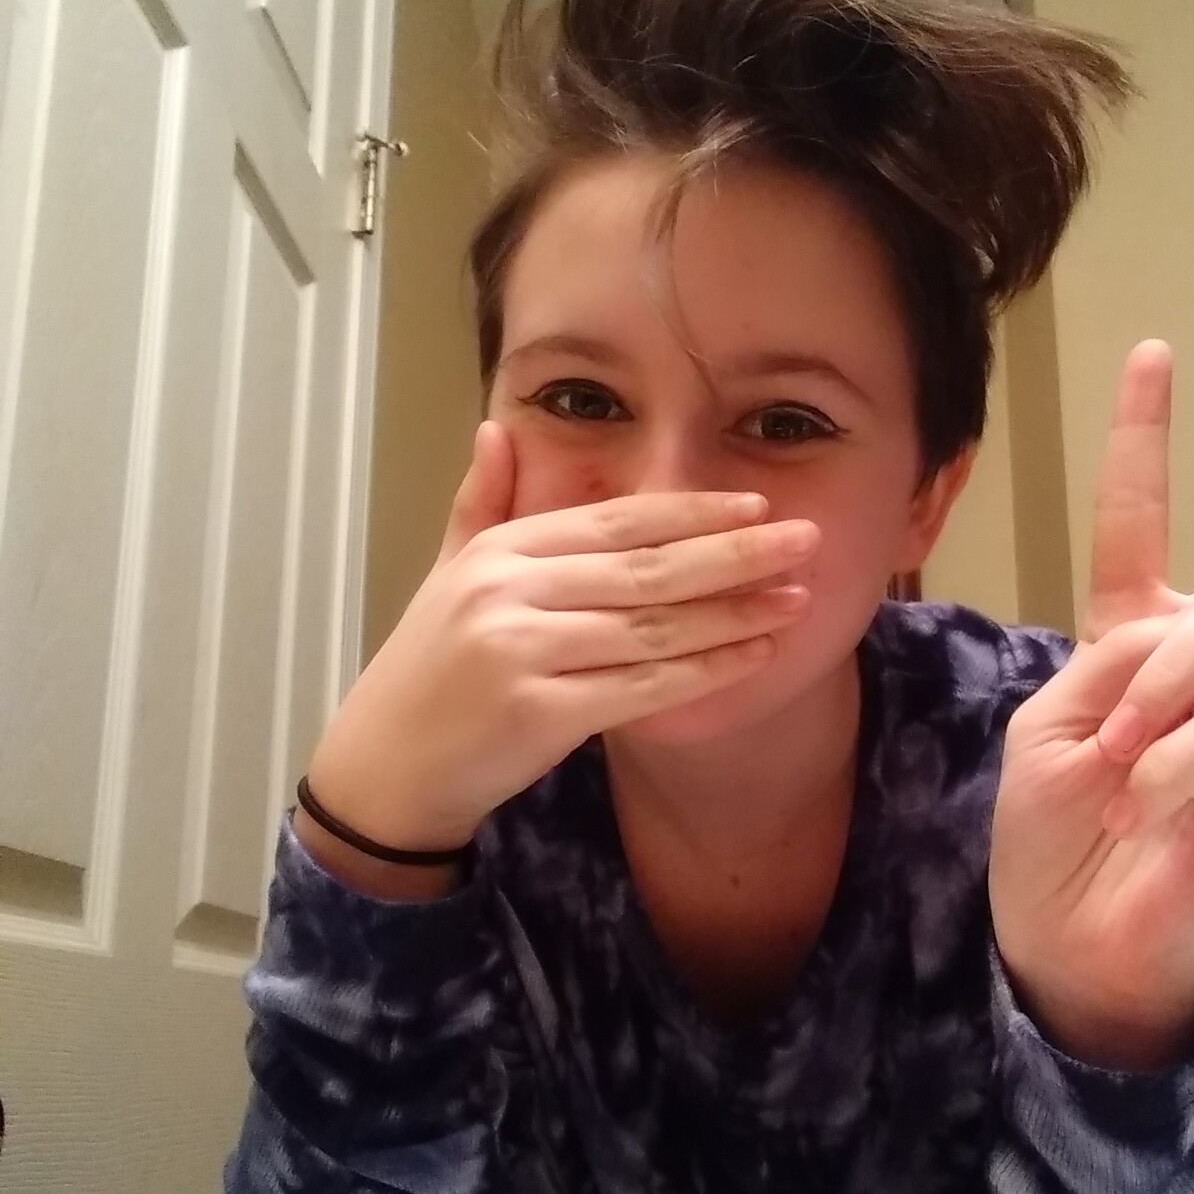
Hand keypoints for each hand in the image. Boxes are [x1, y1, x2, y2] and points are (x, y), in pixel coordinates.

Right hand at [305, 421, 817, 848]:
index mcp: (502, 551)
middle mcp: (511, 591)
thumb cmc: (429, 668)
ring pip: (653, 627)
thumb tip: (497, 429)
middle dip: (735, 554)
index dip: (691, 512)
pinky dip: (704, 671)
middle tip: (805, 541)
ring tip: (797, 598)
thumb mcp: (447, 573)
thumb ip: (481, 503)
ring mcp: (523, 651)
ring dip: (734, 613)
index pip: (615, 520)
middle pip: (647, 568)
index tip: (757, 505)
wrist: (388, 764)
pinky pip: (642, 687)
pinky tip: (753, 656)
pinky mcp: (539, 712)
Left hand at [988, 334, 1193, 1069]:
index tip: (1156, 354)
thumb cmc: (1051, 842)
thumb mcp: (1049, 726)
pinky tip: (1147, 807)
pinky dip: (1174, 762)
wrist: (1069, 944)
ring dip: (1165, 684)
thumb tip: (1185, 633)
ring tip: (1122, 758)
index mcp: (1138, 638)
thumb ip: (1111, 659)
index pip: (1145, 520)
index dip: (1147, 439)